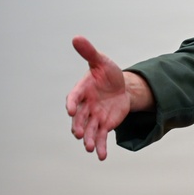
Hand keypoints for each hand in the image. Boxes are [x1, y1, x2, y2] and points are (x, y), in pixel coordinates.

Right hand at [66, 36, 130, 160]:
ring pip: (88, 130)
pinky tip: (102, 157)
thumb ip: (89, 52)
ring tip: (88, 148)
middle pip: (80, 118)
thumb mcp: (102, 61)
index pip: (74, 98)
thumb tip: (77, 37)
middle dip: (78, 126)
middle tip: (77, 134)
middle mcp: (85, 106)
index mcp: (81, 91)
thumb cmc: (107, 73)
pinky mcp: (103, 125)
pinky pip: (100, 138)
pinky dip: (101, 147)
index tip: (72, 110)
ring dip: (88, 140)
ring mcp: (94, 117)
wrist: (122, 86)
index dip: (73, 104)